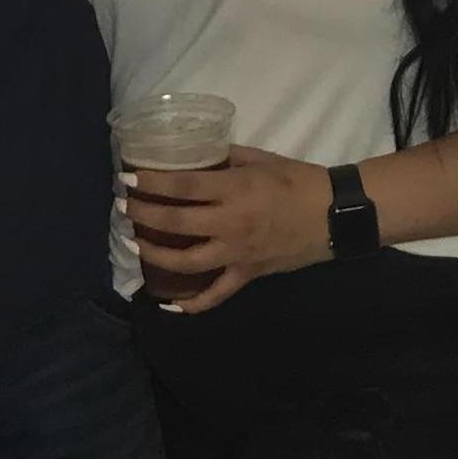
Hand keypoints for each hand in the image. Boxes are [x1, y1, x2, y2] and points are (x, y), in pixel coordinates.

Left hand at [123, 146, 335, 313]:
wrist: (334, 215)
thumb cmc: (298, 180)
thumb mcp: (260, 158)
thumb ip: (226, 157)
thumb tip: (195, 153)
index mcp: (234, 189)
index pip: (182, 186)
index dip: (150, 183)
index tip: (126, 179)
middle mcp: (230, 223)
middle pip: (176, 222)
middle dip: (144, 216)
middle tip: (123, 208)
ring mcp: (237, 253)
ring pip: (187, 261)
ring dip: (156, 255)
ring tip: (137, 245)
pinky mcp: (247, 274)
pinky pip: (216, 294)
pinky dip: (192, 304)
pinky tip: (169, 305)